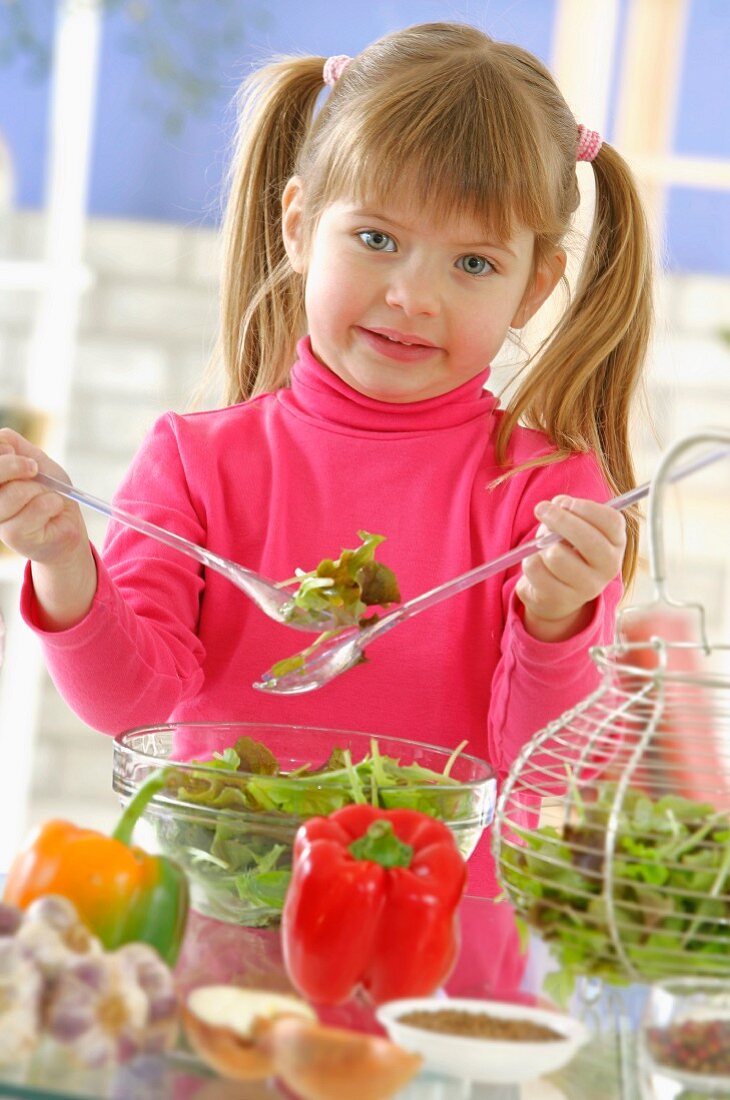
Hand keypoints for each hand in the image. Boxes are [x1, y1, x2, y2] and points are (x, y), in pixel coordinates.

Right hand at [0, 427, 96, 627]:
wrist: (67, 523)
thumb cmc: (47, 491)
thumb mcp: (33, 459)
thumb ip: (12, 445)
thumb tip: (2, 446)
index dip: (3, 454)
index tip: (19, 455)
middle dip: (16, 466)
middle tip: (35, 468)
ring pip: (14, 493)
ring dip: (40, 490)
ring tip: (47, 497)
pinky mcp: (13, 536)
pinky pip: (36, 509)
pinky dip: (52, 503)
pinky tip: (53, 510)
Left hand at [515, 494, 625, 642]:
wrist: (557, 594)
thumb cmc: (567, 549)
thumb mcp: (574, 528)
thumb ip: (569, 513)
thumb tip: (554, 506)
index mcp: (616, 544)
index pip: (611, 521)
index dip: (585, 507)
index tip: (564, 502)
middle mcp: (608, 568)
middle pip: (587, 539)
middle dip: (559, 519)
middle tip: (541, 509)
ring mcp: (586, 587)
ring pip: (556, 555)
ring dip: (542, 544)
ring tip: (542, 545)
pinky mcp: (560, 599)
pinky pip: (535, 569)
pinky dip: (529, 560)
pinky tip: (537, 563)